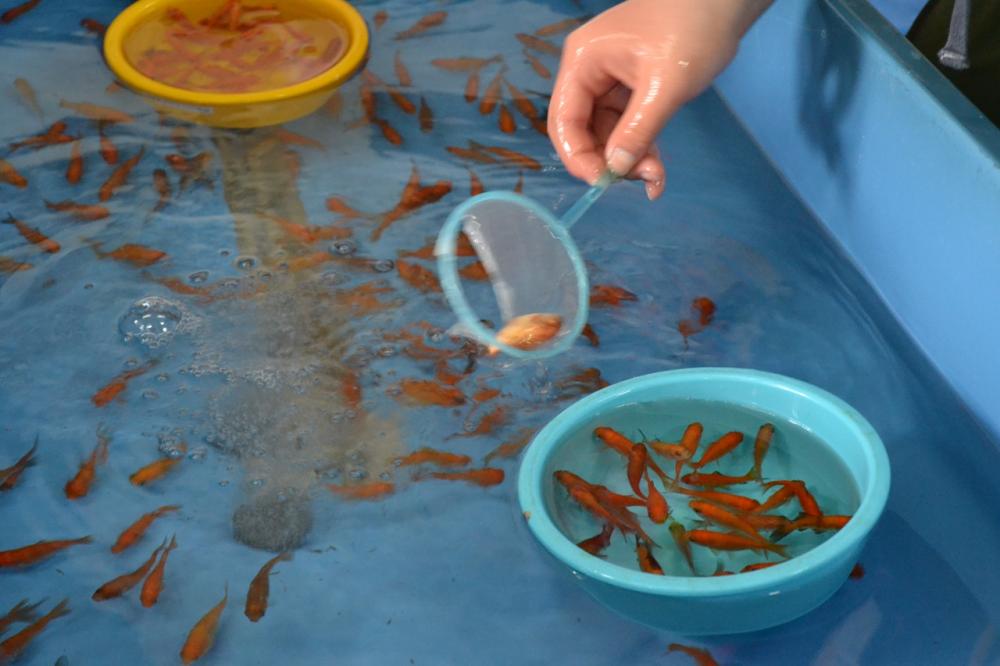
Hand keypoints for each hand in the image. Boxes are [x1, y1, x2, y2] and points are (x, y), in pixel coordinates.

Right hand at [548, 0, 771, 199]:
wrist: (727, 0)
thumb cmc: (692, 30)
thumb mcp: (666, 85)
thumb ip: (638, 130)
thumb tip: (615, 169)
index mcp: (583, 63)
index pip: (564, 120)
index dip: (577, 156)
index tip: (603, 183)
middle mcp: (589, 72)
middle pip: (583, 131)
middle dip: (609, 160)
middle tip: (641, 180)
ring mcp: (610, 79)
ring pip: (607, 133)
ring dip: (628, 159)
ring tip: (656, 176)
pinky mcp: (632, 87)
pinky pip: (627, 126)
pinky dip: (640, 147)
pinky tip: (656, 169)